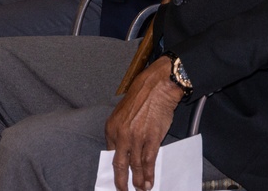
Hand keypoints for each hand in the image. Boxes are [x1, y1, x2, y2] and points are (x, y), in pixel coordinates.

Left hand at [105, 57, 182, 190]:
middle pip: (119, 165)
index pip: (110, 154)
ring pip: (135, 166)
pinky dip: (149, 174)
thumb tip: (123, 149)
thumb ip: (120, 131)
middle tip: (122, 190)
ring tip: (140, 189)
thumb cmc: (141, 97)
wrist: (157, 87)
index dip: (115, 168)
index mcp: (111, 128)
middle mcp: (121, 135)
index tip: (118, 177)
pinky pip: (148, 162)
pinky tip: (149, 181)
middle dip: (121, 182)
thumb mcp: (122, 113)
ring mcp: (136, 138)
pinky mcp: (151, 139)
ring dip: (138, 181)